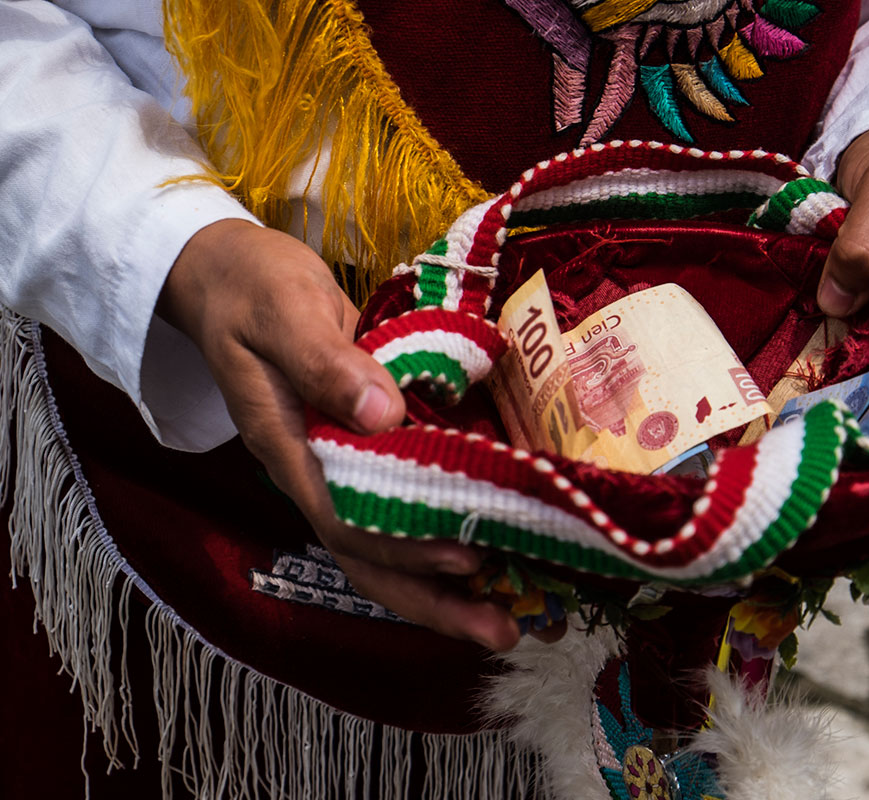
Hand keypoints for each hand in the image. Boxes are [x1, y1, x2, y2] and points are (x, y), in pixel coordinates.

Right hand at [159, 219, 520, 650]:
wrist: (230, 277)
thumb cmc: (253, 291)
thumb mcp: (284, 314)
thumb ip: (326, 363)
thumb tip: (383, 416)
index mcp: (290, 450)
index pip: (346, 522)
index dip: (404, 549)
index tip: (465, 561)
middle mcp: (318, 471)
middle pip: (370, 558)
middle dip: (432, 601)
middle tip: (501, 632)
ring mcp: (342, 464)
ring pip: (390, 542)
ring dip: (443, 583)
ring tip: (507, 614)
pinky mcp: (368, 445)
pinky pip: (406, 502)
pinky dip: (445, 528)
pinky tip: (496, 542)